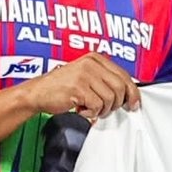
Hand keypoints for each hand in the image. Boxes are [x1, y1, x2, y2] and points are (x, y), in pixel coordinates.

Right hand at [22, 53, 140, 119]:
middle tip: (106, 109)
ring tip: (90, 108)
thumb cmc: (62, 87)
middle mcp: (91, 63)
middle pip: (120, 87)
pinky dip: (91, 112)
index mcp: (96, 58)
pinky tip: (81, 109)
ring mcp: (84, 74)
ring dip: (102, 109)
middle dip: (117, 103)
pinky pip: (97, 105)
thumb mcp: (86, 77)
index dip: (132, 92)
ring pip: (110, 98)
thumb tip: (129, 94)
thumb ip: (105, 81)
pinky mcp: (78, 87)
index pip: (124, 75)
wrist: (37, 93)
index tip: (134, 104)